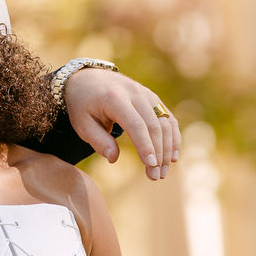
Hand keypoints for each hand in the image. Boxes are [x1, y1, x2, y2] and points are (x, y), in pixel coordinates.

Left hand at [63, 68, 180, 180]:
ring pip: (164, 122)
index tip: (150, 165)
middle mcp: (134, 93)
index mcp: (114, 98)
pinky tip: (172, 156)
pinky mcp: (152, 97)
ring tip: (162, 172)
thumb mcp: (82, 124)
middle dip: (158, 153)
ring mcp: (146, 93)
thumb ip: (98, 141)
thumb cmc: (83, 105)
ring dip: (167, 148)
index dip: (145, 145)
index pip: (135, 124)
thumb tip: (114, 159)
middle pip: (153, 125)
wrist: (87, 78)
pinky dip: (173, 137)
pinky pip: (167, 117)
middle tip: (155, 176)